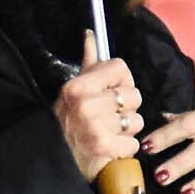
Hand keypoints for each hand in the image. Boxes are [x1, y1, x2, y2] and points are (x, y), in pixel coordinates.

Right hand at [54, 47, 143, 181]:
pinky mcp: (104, 148)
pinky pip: (134, 143)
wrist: (58, 159)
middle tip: (109, 117)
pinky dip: (125, 149)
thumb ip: (88, 62)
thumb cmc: (70, 122)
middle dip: (126, 108)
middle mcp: (86, 104)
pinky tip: (111, 147)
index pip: (120, 68)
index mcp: (78, 86)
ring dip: (127, 130)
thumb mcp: (74, 90)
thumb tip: (90, 34)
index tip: (113, 91)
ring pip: (137, 120)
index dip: (123, 81)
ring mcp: (95, 127)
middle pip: (134, 95)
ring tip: (110, 132)